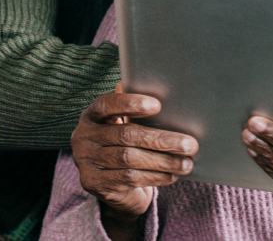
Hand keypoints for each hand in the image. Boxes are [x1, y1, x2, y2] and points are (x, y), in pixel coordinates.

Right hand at [71, 85, 196, 238]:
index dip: (131, 103)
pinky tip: (172, 175)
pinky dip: (155, 177)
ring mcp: (86, 161)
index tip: (158, 105)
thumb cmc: (122, 146)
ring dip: (163, 162)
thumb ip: (134, 110)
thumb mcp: (123, 125)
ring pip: (130, 159)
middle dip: (161, 139)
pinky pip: (129, 178)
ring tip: (186, 163)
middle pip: (126, 135)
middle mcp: (83, 137)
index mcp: (91, 116)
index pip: (107, 105)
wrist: (108, 184)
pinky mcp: (95, 183)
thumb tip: (163, 88)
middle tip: (190, 144)